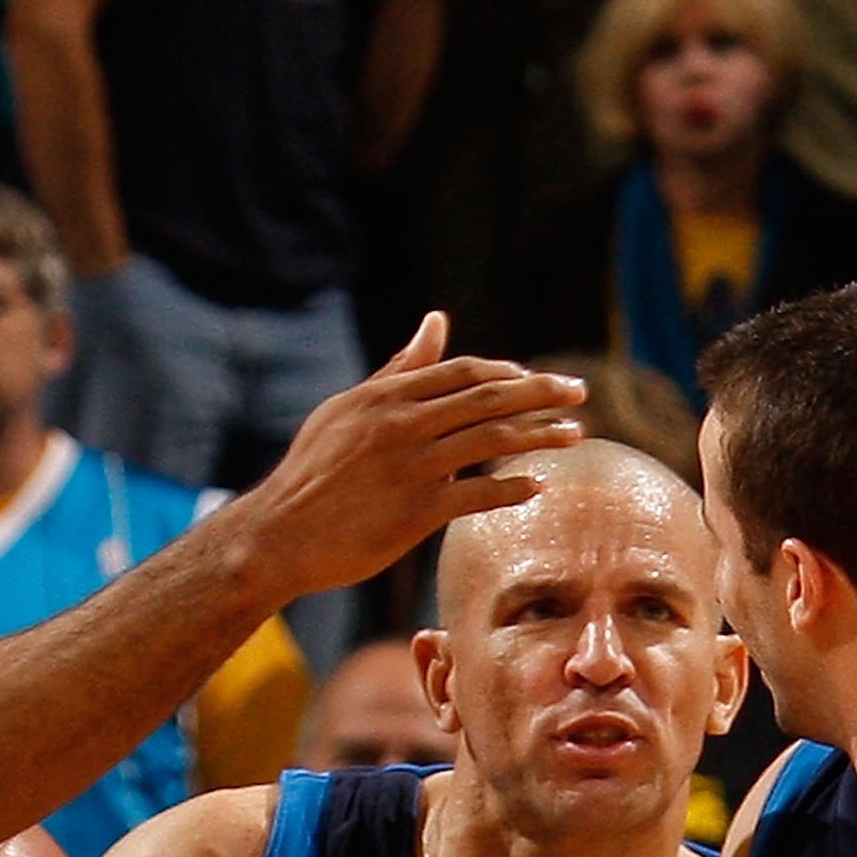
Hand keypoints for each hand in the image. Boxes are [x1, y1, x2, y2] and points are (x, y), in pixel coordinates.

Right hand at [222, 313, 586, 601]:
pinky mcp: (414, 514)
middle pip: (489, 399)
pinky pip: (478, 496)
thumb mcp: (347, 410)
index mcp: (386, 397)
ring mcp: (410, 469)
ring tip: (574, 435)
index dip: (508, 372)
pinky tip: (538, 486)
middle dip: (541, 392)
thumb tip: (437, 322)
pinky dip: (513, 489)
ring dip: (541, 435)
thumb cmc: (312, 473)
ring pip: (492, 441)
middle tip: (578, 392)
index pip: (464, 372)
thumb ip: (399, 369)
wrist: (277, 535)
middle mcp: (401, 425)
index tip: (535, 379)